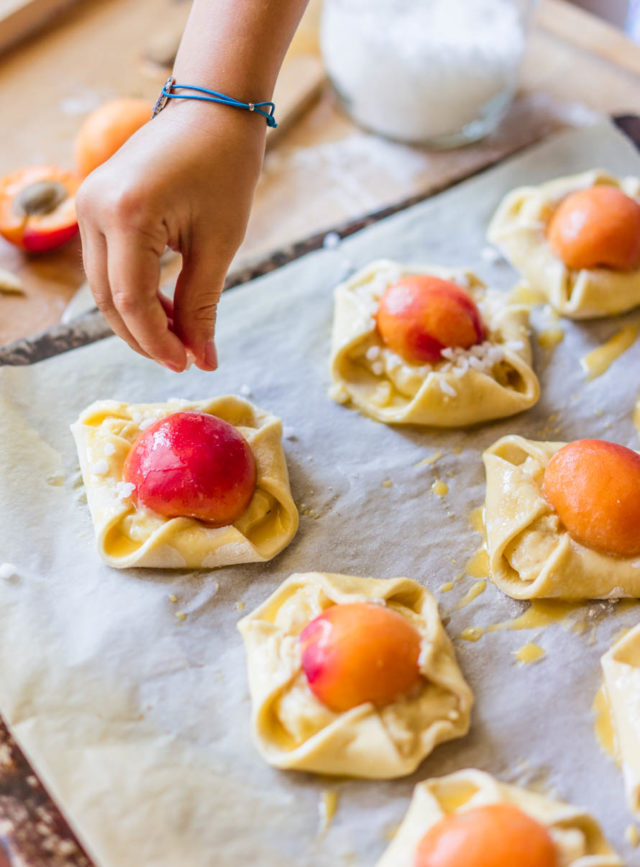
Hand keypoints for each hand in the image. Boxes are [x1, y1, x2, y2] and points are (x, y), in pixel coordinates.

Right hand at [76, 100, 265, 370]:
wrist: (213, 109)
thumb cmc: (226, 167)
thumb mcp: (219, 242)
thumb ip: (203, 304)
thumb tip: (203, 359)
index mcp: (127, 213)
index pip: (132, 299)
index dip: (158, 341)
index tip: (188, 364)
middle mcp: (94, 208)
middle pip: (109, 298)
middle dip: (146, 336)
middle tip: (185, 359)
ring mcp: (88, 203)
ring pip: (105, 286)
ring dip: (140, 318)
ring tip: (181, 338)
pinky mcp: (96, 204)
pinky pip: (109, 264)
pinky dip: (135, 292)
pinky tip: (168, 309)